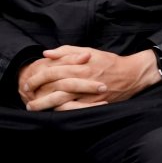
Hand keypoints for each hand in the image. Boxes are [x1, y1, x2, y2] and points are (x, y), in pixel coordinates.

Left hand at [20, 46, 160, 111]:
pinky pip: (75, 109)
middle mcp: (84, 79)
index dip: (37, 76)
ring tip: (34, 106)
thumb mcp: (90, 51)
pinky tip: (53, 111)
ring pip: (62, 99)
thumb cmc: (110, 62)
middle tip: (27, 94)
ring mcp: (89, 92)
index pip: (53, 70)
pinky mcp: (94, 103)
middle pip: (54, 86)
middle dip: (38, 91)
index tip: (28, 81)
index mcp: (81, 65)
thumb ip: (67, 51)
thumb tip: (47, 54)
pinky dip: (62, 110)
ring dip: (45, 104)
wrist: (132, 74)